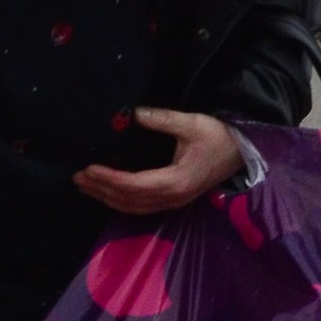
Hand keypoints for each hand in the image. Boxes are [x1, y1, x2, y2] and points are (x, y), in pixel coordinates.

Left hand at [75, 108, 246, 213]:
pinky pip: (143, 207)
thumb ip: (162, 119)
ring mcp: (175, 201)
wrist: (243, 152)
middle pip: (130, 200)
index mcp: (176, 181)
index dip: (110, 179)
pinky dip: (121, 202)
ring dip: (108, 198)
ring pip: (135, 207)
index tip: (89, 168)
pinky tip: (107, 194)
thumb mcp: (191, 123)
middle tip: (77, 177)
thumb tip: (133, 113)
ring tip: (84, 186)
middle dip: (102, 190)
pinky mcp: (175, 199)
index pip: (135, 185)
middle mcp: (173, 197)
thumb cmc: (218, 136)